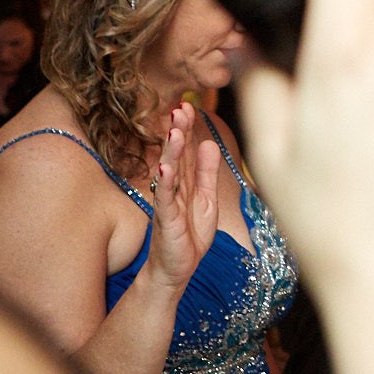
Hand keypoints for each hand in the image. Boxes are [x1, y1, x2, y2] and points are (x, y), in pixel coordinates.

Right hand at [143, 102, 219, 292]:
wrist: (177, 268)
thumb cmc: (190, 234)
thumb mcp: (206, 199)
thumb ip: (207, 172)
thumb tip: (210, 143)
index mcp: (186, 182)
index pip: (186, 150)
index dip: (188, 128)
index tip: (189, 105)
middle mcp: (174, 188)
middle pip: (176, 155)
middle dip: (178, 131)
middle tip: (180, 107)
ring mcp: (168, 203)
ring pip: (168, 172)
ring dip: (171, 151)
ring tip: (174, 130)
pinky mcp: (165, 220)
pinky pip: (164, 199)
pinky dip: (165, 183)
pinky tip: (165, 168)